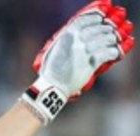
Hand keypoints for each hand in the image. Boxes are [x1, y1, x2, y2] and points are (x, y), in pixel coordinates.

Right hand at [21, 0, 134, 123]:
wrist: (53, 85)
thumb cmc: (53, 68)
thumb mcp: (56, 47)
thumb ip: (68, 37)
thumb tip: (81, 29)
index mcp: (67, 34)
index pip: (87, 19)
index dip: (97, 17)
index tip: (102, 19)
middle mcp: (76, 40)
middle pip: (99, 28)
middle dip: (107, 30)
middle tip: (111, 33)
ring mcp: (84, 51)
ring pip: (106, 39)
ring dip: (112, 40)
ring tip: (113, 43)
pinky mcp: (90, 63)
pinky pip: (108, 53)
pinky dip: (114, 52)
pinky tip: (115, 53)